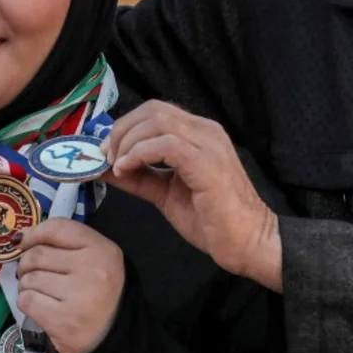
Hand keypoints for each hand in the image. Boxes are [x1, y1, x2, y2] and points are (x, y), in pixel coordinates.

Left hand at [15, 219, 124, 352]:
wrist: (113, 336)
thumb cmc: (101, 293)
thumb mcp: (96, 259)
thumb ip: (65, 244)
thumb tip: (21, 237)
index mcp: (102, 250)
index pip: (57, 228)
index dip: (34, 234)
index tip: (25, 243)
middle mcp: (91, 269)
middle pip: (38, 254)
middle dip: (27, 263)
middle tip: (32, 273)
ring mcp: (77, 296)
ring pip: (29, 278)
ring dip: (26, 284)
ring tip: (39, 292)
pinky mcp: (62, 321)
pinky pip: (27, 300)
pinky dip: (26, 302)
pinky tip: (40, 307)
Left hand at [103, 101, 281, 290]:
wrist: (248, 243)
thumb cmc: (212, 220)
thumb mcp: (165, 193)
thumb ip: (138, 176)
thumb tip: (104, 167)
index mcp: (199, 134)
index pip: (155, 111)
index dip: (125, 126)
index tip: (105, 151)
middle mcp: (206, 132)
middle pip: (153, 109)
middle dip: (121, 130)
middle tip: (105, 156)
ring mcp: (209, 145)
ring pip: (157, 121)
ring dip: (127, 141)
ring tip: (116, 166)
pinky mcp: (207, 163)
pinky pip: (166, 144)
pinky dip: (139, 153)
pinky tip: (127, 169)